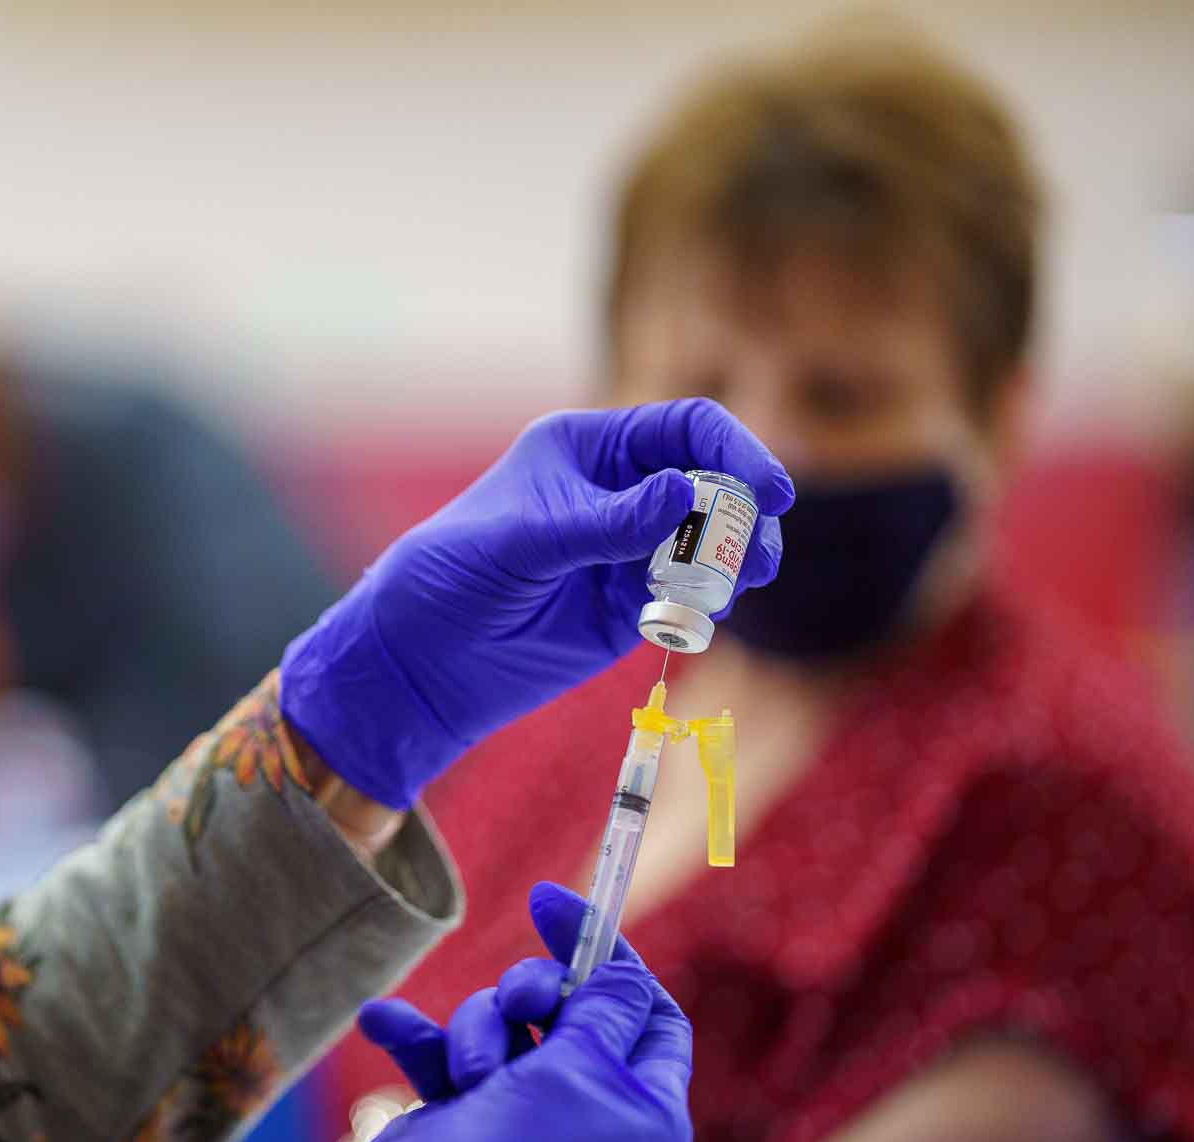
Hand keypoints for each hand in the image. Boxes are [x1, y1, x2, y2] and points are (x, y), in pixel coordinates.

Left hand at [280, 399, 792, 808]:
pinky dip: (707, 604)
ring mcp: (628, 549)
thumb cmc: (455, 575)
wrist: (422, 658)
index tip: (771, 492)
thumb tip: (687, 490)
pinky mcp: (630, 606)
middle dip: (745, 516)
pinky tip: (699, 618)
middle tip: (760, 558)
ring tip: (737, 589)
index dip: (736, 452)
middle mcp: (618, 491)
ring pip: (710, 544)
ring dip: (736, 563)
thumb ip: (608, 522)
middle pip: (713, 486)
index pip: (686, 430)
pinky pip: (690, 596)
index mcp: (590, 448)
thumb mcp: (526, 541)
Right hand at [325, 883, 692, 1141]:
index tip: (553, 905)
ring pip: (501, 1023)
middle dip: (529, 992)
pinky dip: (417, 1038)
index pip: (648, 1010)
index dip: (608, 954)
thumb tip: (625, 974)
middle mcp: (590, 1108)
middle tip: (514, 1003)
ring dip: (475, 1033)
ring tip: (466, 1078)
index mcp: (644, 1108)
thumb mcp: (582, 1069)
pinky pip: (443, 1051)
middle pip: (568, 1005)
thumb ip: (605, 1007)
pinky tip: (383, 1021)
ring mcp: (523, 1110)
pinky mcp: (464, 1113)